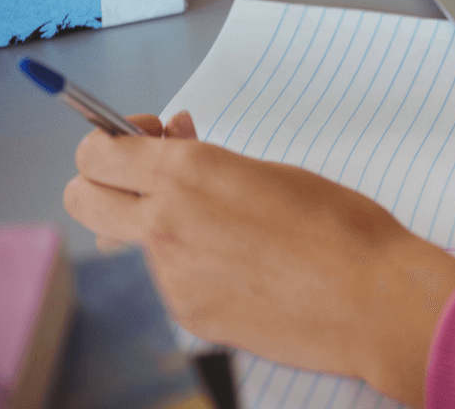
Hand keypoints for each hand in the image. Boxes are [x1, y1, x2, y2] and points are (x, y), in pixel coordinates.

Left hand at [66, 113, 454, 407]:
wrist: (373, 297)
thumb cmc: (340, 226)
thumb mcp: (270, 173)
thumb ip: (208, 162)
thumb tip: (172, 149)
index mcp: (190, 173)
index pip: (96, 151)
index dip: (112, 140)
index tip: (143, 139)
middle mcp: (166, 223)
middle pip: (81, 195)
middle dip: (103, 181)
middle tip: (149, 177)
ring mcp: (171, 276)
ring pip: (122, 242)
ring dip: (145, 225)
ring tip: (207, 224)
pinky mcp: (188, 315)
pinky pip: (164, 281)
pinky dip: (187, 267)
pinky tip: (240, 267)